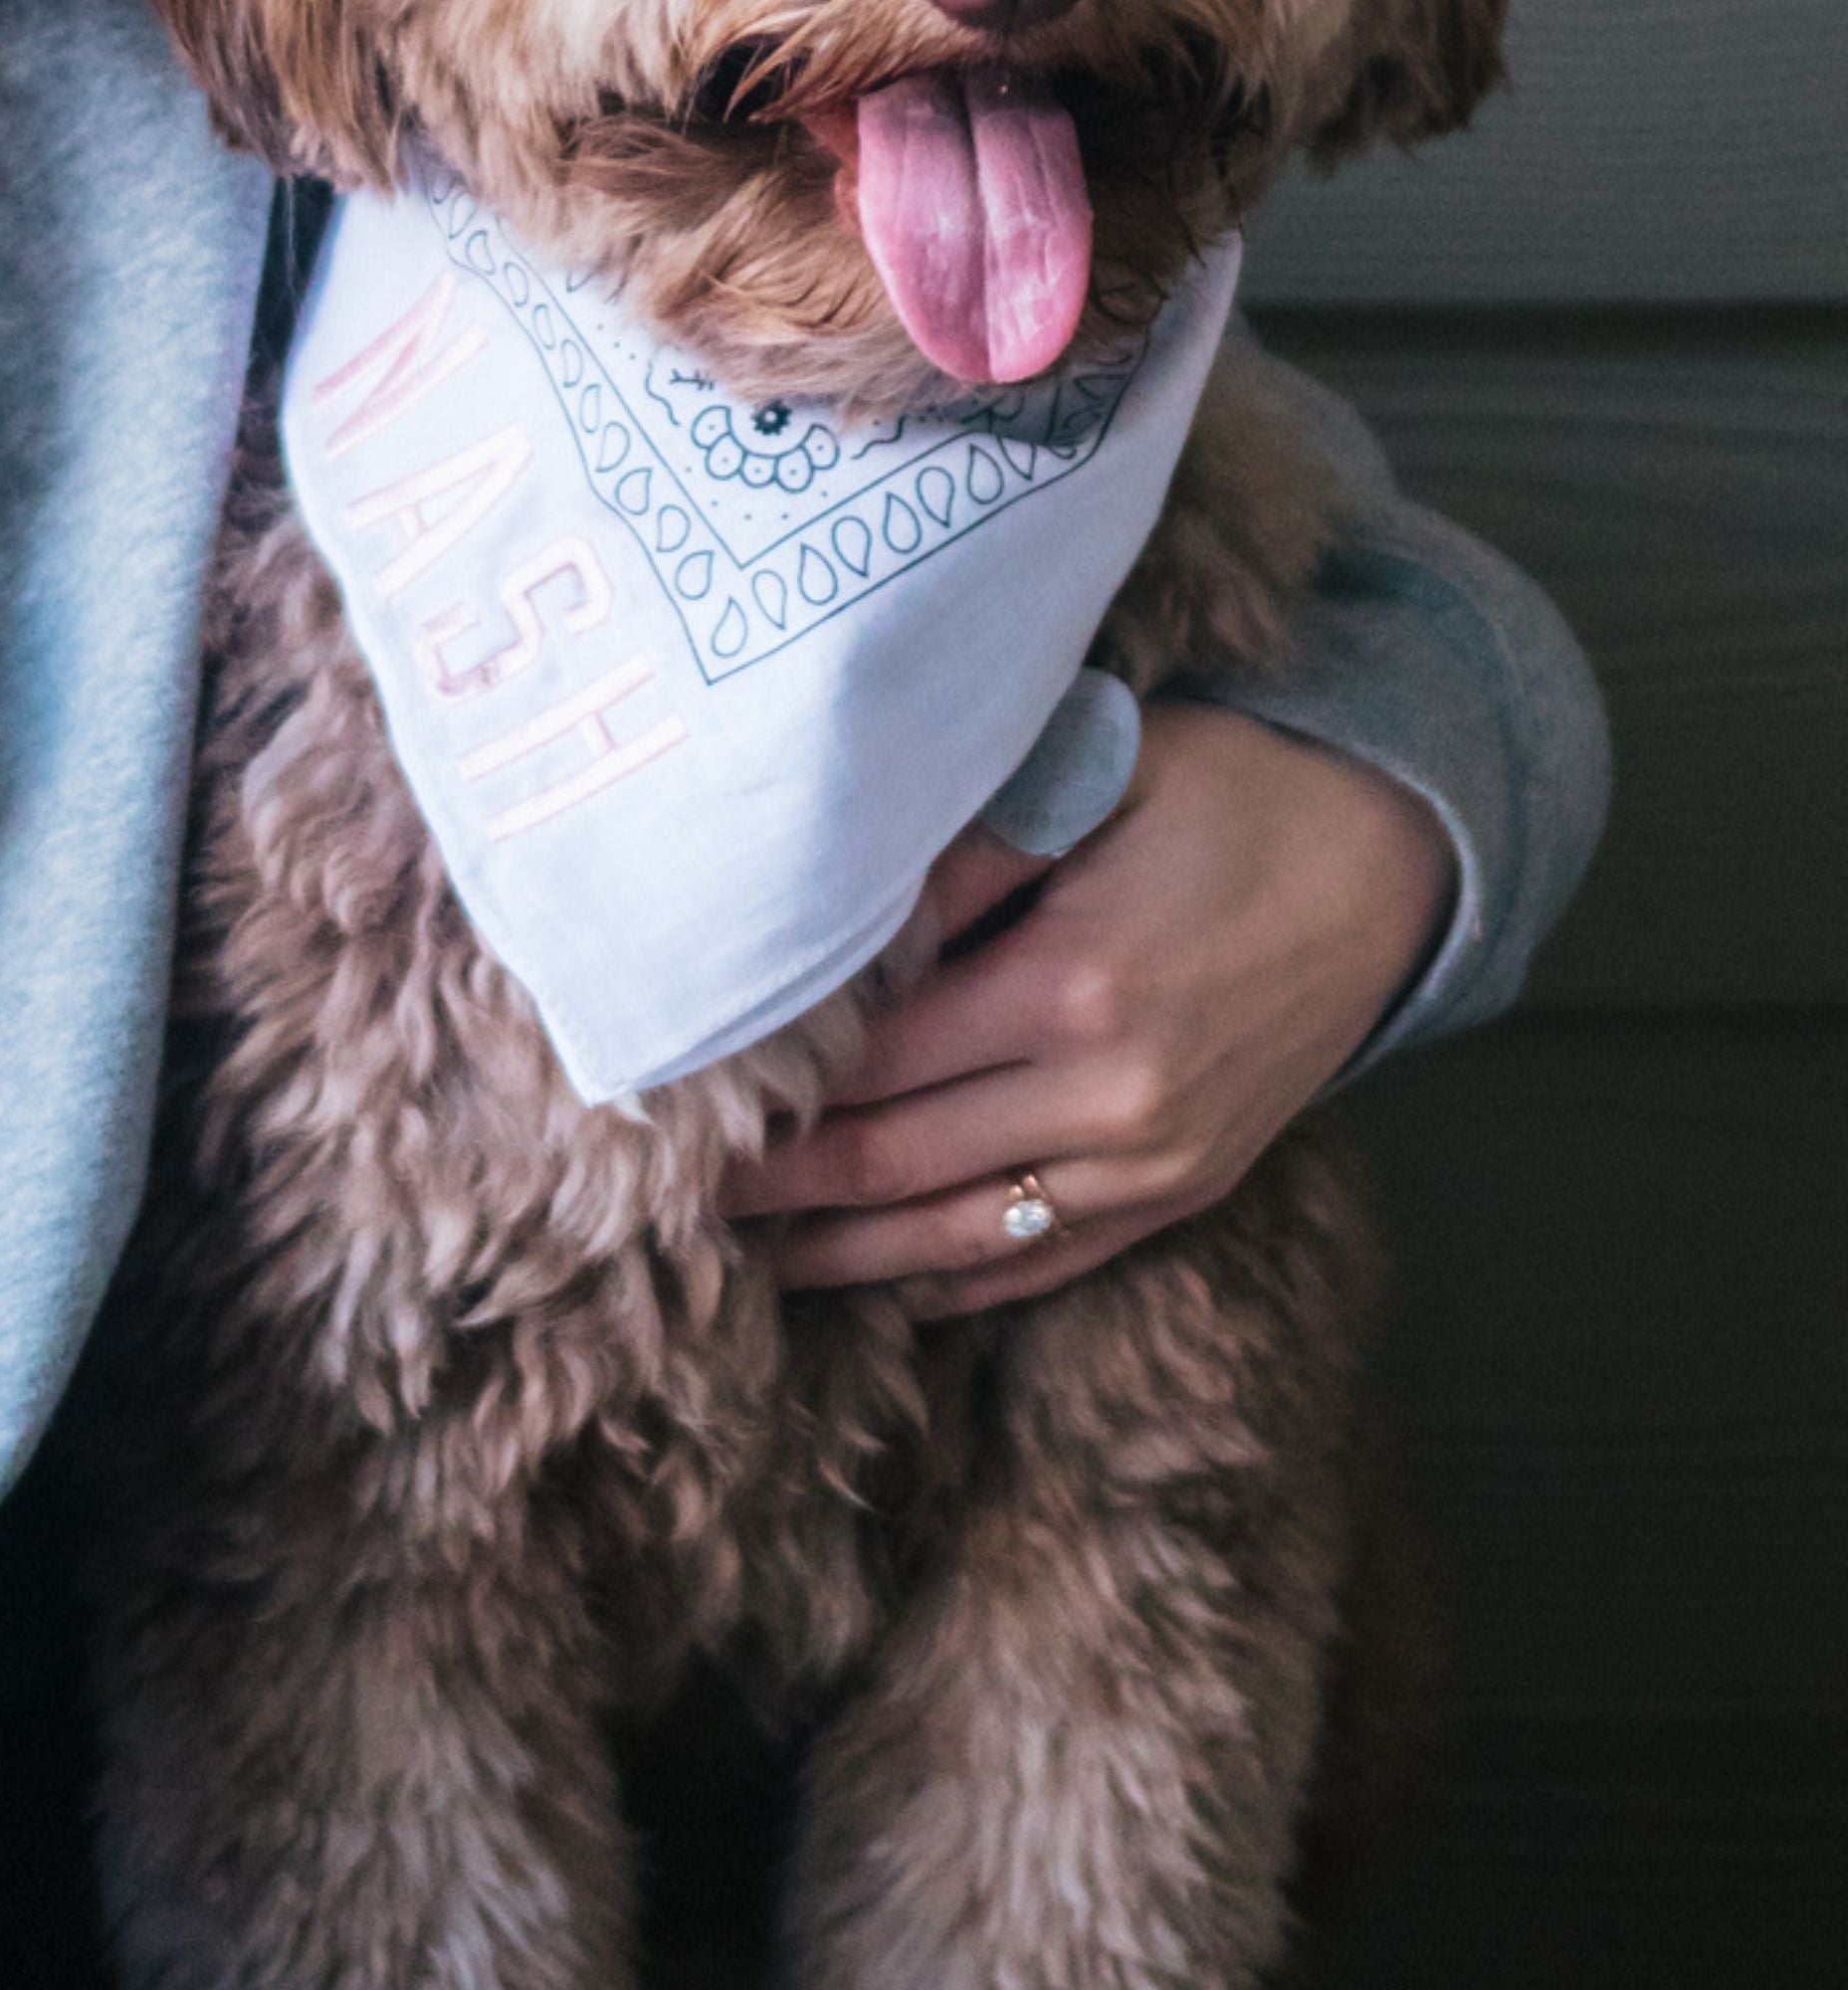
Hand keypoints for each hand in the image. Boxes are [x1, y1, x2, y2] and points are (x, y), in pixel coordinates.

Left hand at [718, 702, 1456, 1319]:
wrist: (1392, 864)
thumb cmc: (1230, 791)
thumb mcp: (1100, 774)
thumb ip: (967, 844)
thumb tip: (840, 903)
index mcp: (1071, 985)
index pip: (878, 1062)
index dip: (774, 1095)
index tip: (680, 1101)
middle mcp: (1108, 1097)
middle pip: (898, 1166)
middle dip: (781, 1192)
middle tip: (671, 1203)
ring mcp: (1151, 1161)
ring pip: (962, 1237)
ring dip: (848, 1259)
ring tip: (748, 1262)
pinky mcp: (1183, 1192)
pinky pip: (1045, 1259)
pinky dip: (956, 1283)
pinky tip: (882, 1287)